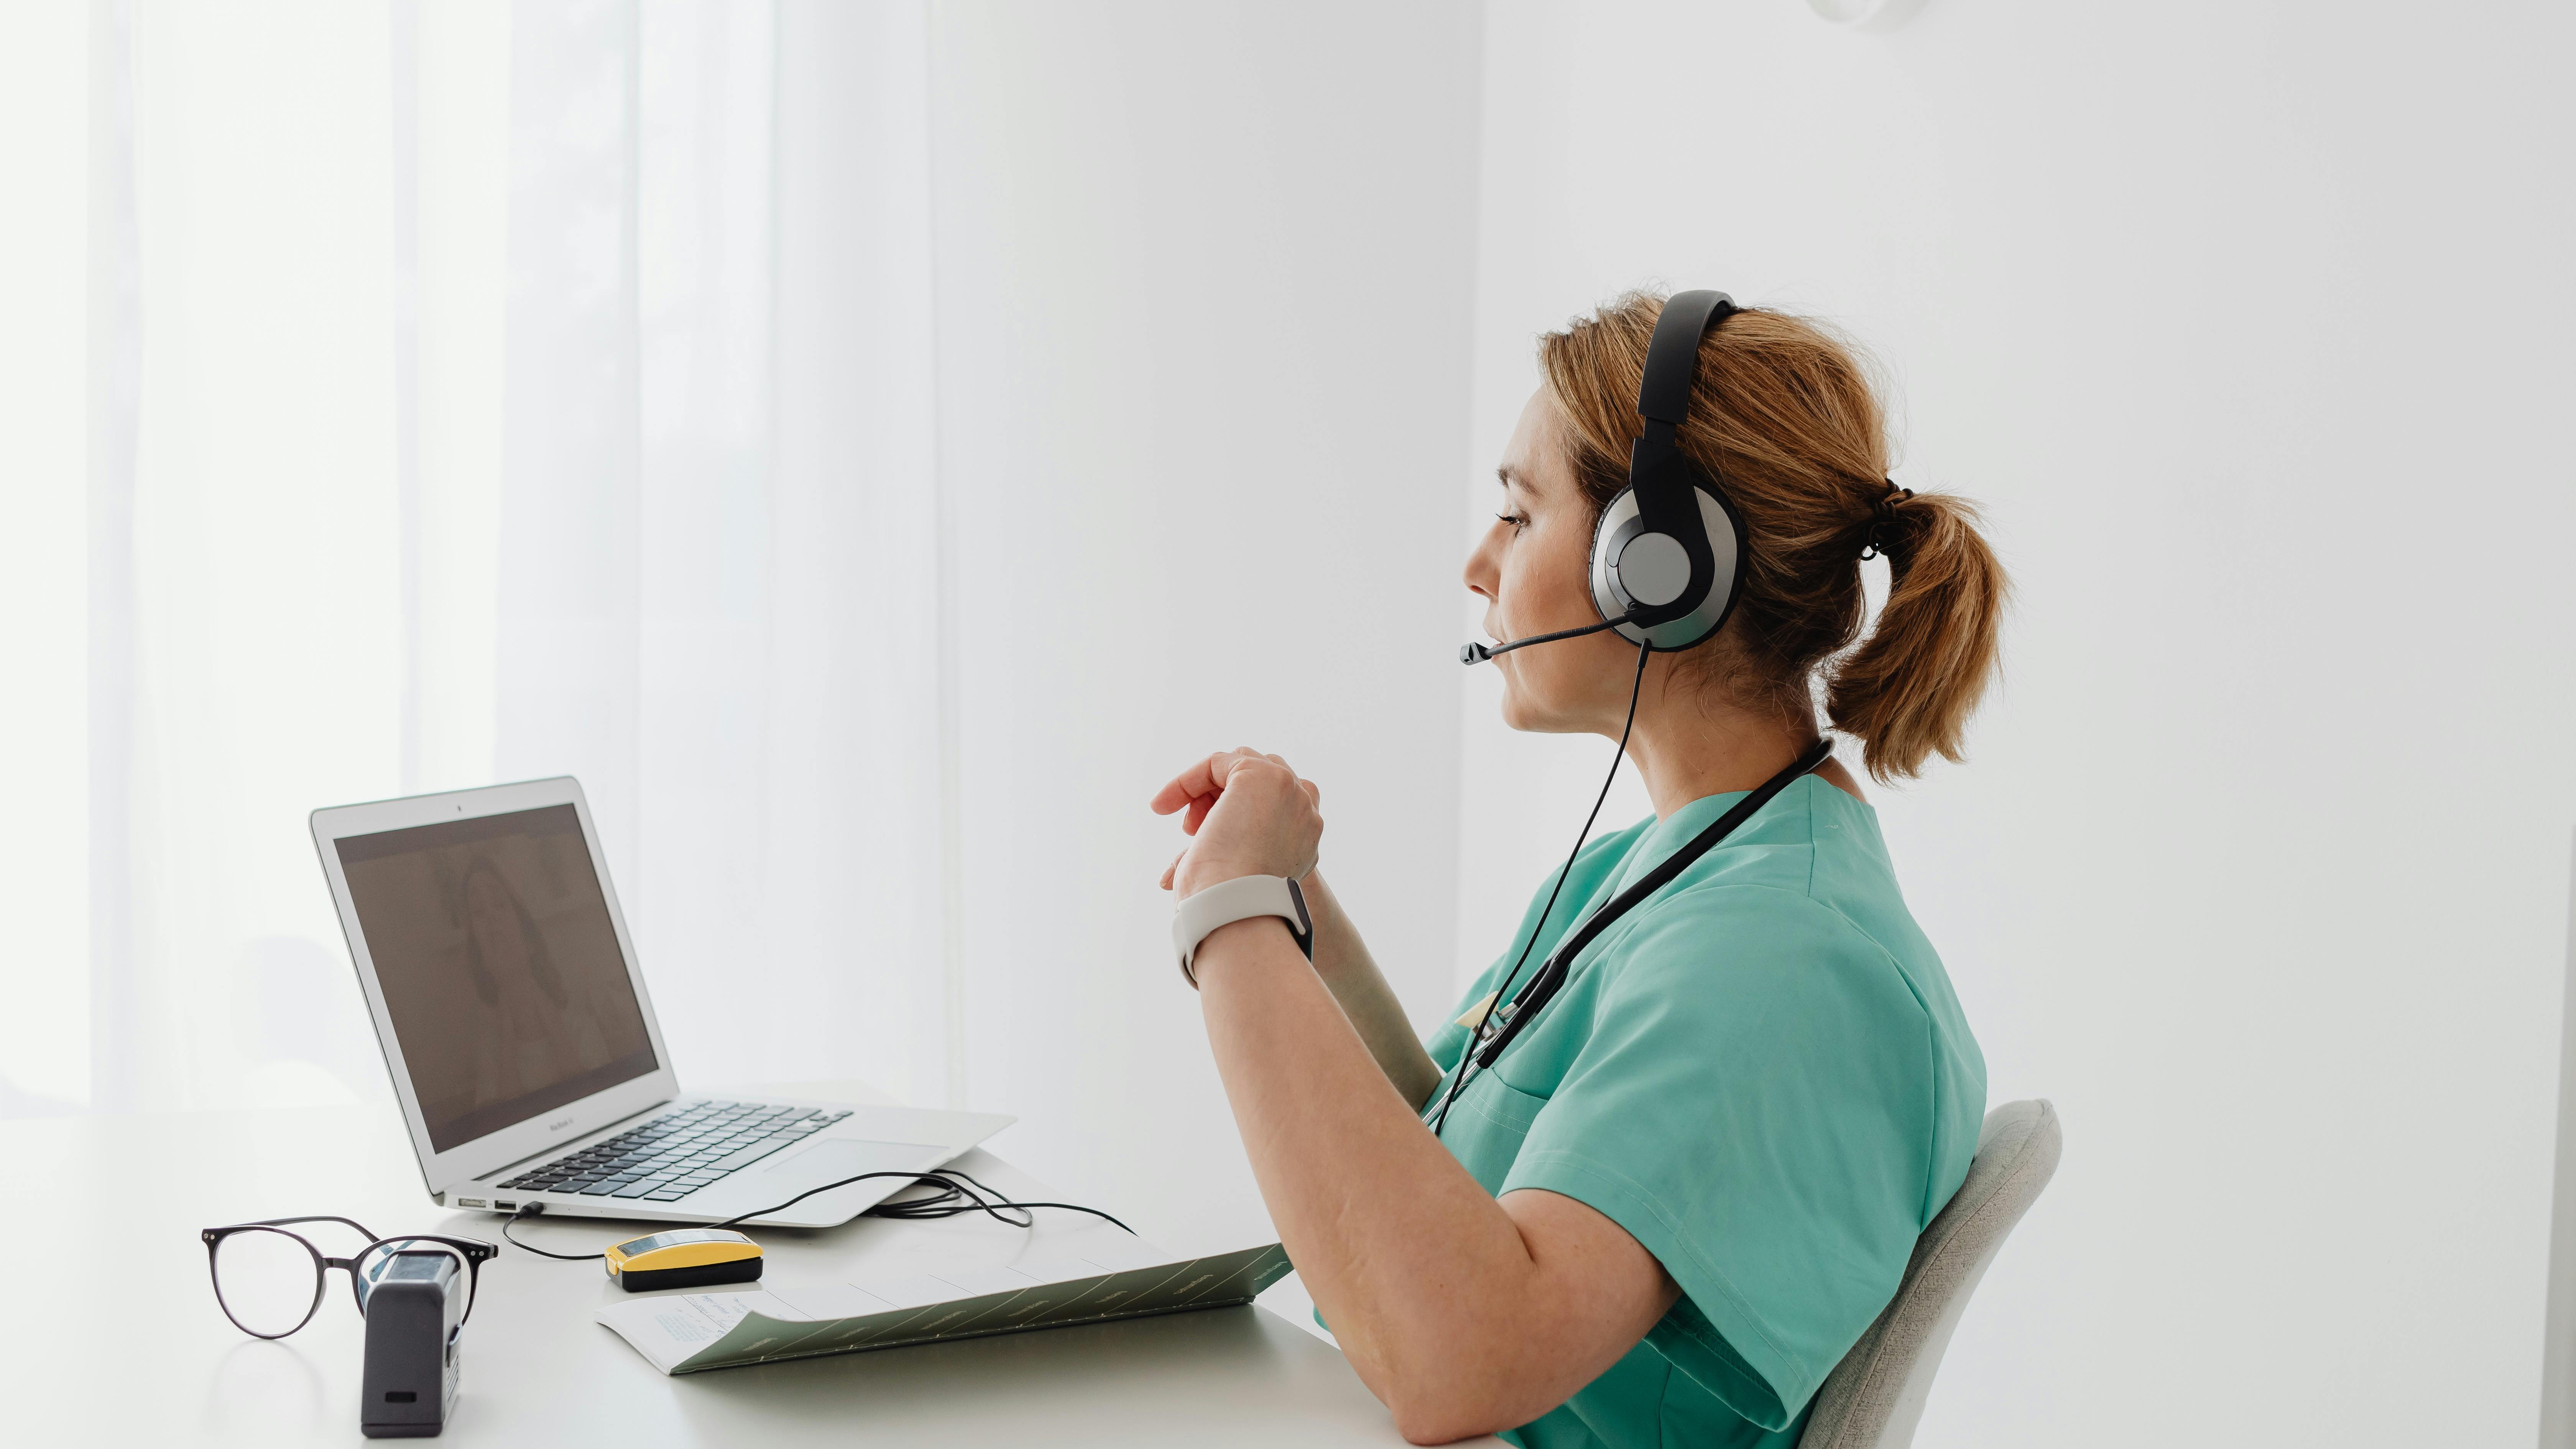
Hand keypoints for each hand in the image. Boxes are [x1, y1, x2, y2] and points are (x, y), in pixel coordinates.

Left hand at [1150, 748, 1322, 897]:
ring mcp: (1288, 789)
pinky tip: (1165, 805)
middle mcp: (1305, 811)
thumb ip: (1214, 859)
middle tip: (1193, 829)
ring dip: (1207, 788)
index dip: (1229, 812)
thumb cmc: (1229, 903)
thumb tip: (1167, 879)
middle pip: (1259, 778)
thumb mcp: (1226, 876)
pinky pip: (1217, 762)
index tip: (1195, 833)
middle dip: (1221, 797)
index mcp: (1305, 838)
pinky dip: (1189, 780)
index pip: (1271, 804)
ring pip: (1242, 763)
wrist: (1235, 906)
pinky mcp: (1260, 774)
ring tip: (1188, 825)